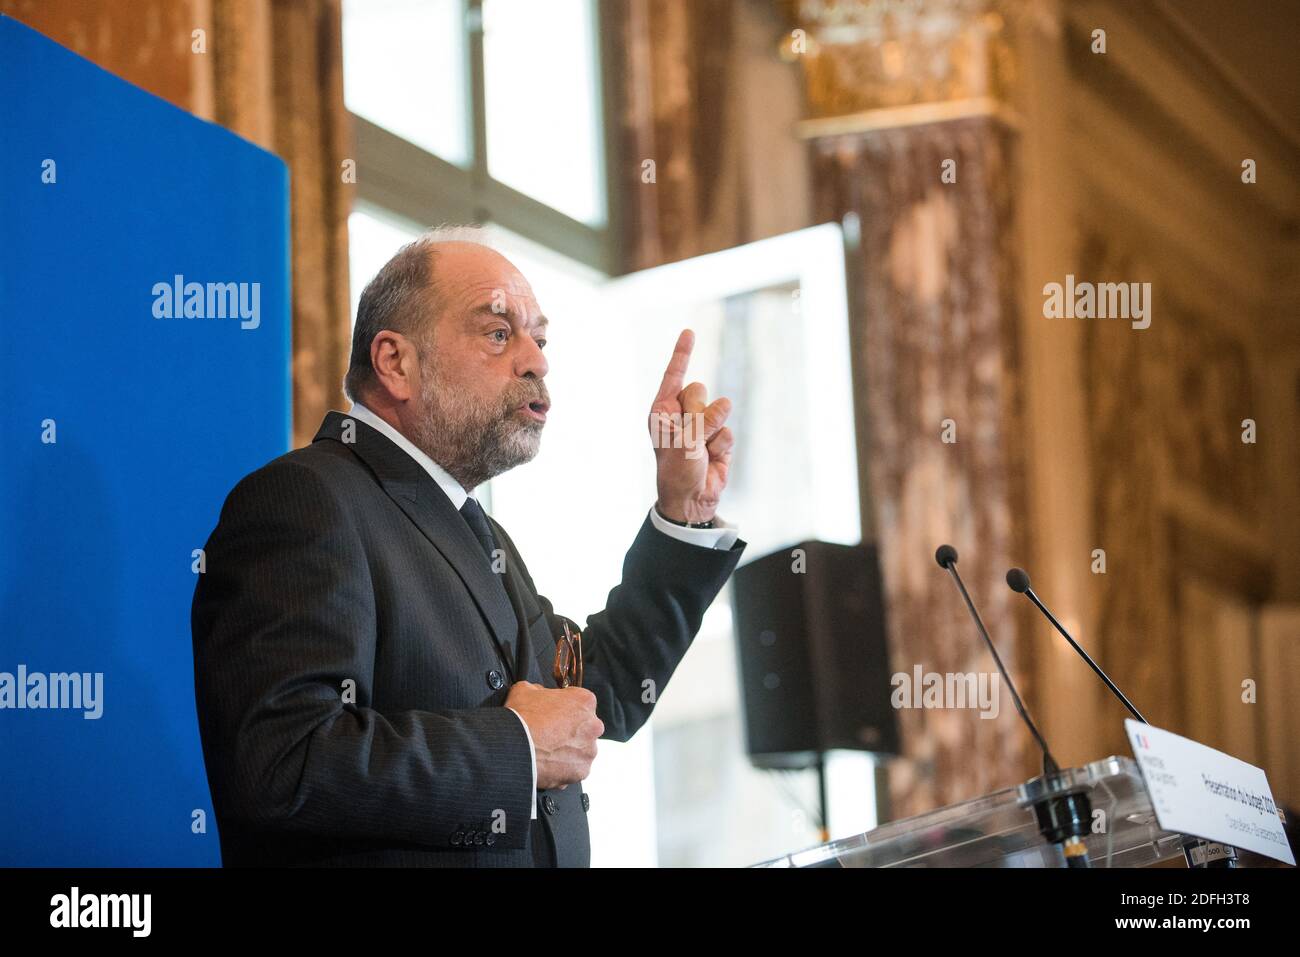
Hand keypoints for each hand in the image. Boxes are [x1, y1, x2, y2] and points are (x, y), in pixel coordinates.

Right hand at [505, 681, 603, 790]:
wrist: (513, 747)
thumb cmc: (521, 719)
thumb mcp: (525, 690)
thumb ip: (539, 689)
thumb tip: (538, 692)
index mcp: (584, 701)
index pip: (579, 702)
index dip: (564, 708)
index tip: (553, 714)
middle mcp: (593, 725)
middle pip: (584, 727)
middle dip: (569, 731)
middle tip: (549, 734)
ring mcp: (588, 750)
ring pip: (580, 750)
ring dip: (567, 751)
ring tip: (546, 752)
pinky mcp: (582, 771)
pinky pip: (574, 769)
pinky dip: (563, 769)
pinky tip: (547, 764)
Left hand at [648, 329, 734, 523]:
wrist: (691, 501)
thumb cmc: (677, 470)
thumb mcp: (683, 442)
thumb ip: (702, 418)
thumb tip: (725, 402)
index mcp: (663, 410)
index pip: (674, 375)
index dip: (682, 353)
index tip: (689, 332)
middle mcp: (682, 413)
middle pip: (700, 390)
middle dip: (699, 412)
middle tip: (690, 437)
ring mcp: (702, 425)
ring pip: (719, 410)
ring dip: (711, 432)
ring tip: (700, 451)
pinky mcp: (719, 438)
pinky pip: (728, 430)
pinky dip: (722, 446)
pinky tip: (711, 459)